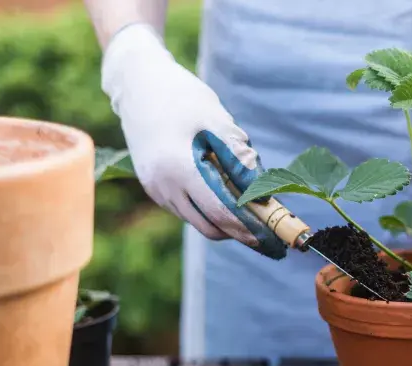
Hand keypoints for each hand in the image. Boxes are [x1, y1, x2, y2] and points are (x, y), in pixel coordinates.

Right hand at [101, 23, 286, 258]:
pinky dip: (209, 210)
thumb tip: (263, 193)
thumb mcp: (216, 120)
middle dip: (240, 231)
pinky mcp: (154, 188)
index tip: (272, 234)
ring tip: (252, 212)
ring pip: (198, 221)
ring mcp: (156, 190)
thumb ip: (239, 158)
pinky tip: (228, 197)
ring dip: (225, 221)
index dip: (249, 226)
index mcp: (178, 168)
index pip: (220, 211)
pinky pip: (187, 210)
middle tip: (268, 231)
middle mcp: (163, 186)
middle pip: (209, 226)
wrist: (138, 85)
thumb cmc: (182, 97)